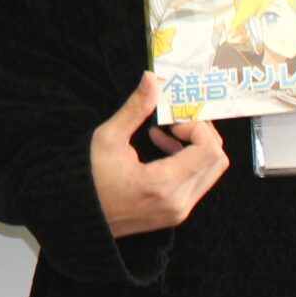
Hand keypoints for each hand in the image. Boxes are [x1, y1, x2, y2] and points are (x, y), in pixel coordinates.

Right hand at [91, 72, 228, 237]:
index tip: (173, 118)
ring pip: (211, 172)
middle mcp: (178, 202)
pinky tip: (162, 147)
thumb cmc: (87, 179)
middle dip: (202, 133)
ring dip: (196, 147)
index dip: (198, 127)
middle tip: (176, 120)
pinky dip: (190, 161)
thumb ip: (135, 108)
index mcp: (163, 184)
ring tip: (164, 133)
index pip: (209, 150)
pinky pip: (198, 182)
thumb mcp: (108, 138)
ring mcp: (179, 211)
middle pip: (217, 161)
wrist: (77, 216)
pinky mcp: (175, 213)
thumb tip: (152, 80)